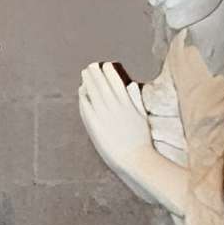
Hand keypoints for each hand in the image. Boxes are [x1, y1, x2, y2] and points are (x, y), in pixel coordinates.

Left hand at [78, 60, 156, 184]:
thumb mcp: (142, 116)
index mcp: (128, 104)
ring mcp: (104, 115)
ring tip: (85, 73)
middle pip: (103, 85)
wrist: (136, 159)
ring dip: (89, 81)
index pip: (117, 82)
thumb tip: (132, 85)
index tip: (106, 65)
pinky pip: (86, 107)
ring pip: (94, 92)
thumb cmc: (141, 140)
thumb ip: (135, 99)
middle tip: (91, 66)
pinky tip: (81, 91)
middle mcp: (115, 106)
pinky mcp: (95, 125)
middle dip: (96, 73)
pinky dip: (83, 97)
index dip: (110, 72)